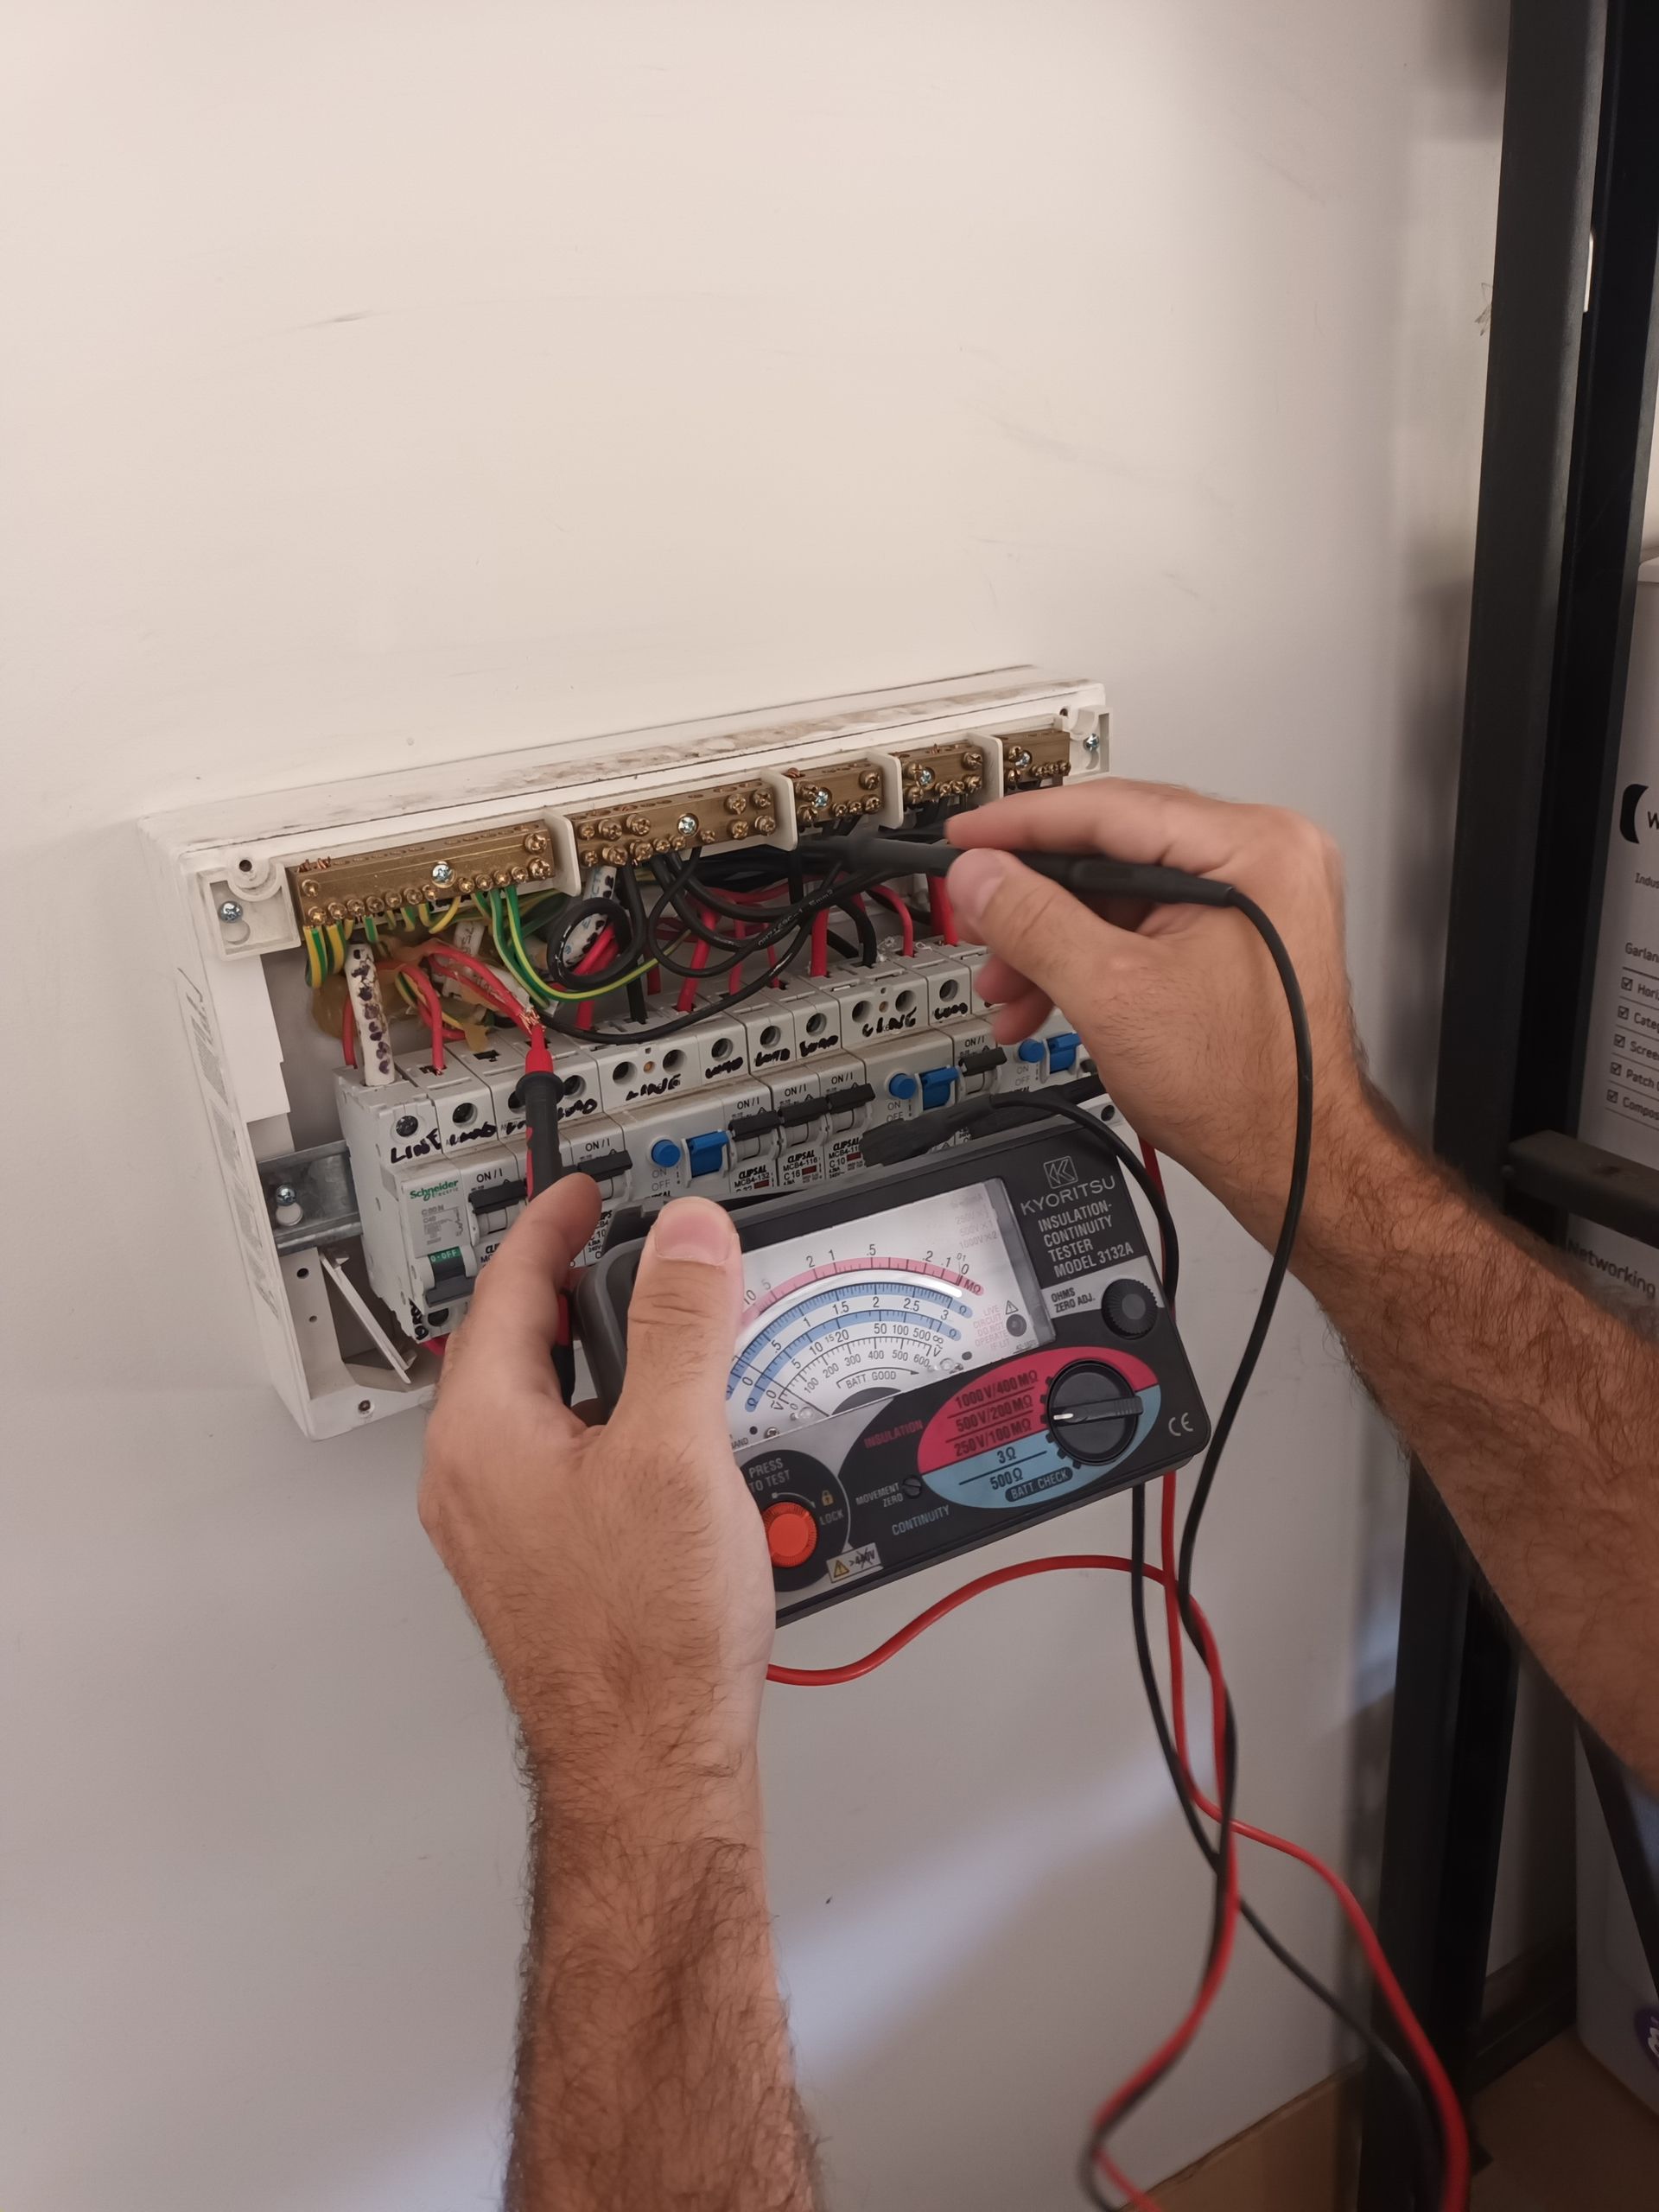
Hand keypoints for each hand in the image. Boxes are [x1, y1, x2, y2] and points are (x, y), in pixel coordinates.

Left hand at [419, 1182, 775, 1822]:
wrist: (649, 1765)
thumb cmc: (645, 1640)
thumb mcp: (677, 1451)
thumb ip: (683, 1328)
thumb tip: (688, 1237)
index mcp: (483, 1436)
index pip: (505, 1288)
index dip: (552, 1223)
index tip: (586, 1191)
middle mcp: (473, 1479)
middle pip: (514, 1342)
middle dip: (575, 1286)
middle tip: (633, 1252)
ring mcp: (499, 1527)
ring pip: (540, 1404)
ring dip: (598, 1357)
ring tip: (670, 1339)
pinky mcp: (537, 1564)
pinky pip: (560, 1459)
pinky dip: (608, 1420)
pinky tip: (671, 1441)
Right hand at [947, 779, 1370, 1246]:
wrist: (1290, 1161)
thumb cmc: (1245, 1090)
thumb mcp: (1113, 993)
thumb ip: (1035, 922)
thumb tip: (980, 875)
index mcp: (1257, 849)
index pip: (1113, 808)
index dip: (1022, 826)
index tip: (967, 839)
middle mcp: (1267, 860)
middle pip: (1113, 849)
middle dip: (1033, 901)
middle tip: (979, 918)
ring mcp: (1257, 900)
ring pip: (1121, 894)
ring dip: (1052, 941)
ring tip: (1008, 984)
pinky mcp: (1241, 937)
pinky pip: (1145, 926)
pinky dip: (1091, 959)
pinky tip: (1046, 996)